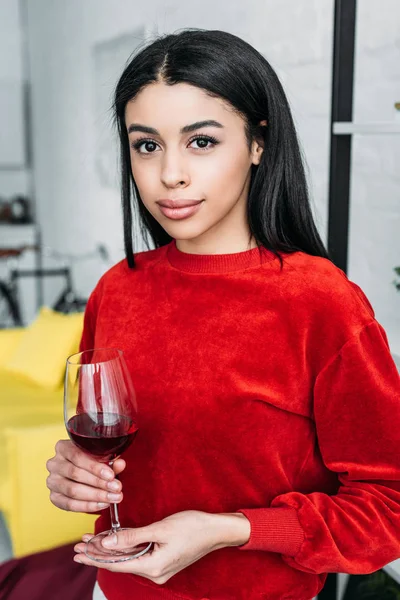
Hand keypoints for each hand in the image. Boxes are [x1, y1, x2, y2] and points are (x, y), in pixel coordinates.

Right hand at [46, 439, 124, 512]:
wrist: (80, 471)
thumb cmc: (90, 461)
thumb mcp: (100, 457)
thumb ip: (110, 460)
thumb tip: (120, 464)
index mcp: (63, 447)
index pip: (77, 456)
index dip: (95, 467)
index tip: (111, 475)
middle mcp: (54, 463)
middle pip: (75, 474)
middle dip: (99, 483)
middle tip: (116, 488)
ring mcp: (52, 481)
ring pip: (72, 490)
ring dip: (96, 496)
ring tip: (112, 497)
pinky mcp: (54, 497)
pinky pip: (69, 504)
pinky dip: (87, 506)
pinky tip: (102, 504)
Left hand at [73, 510, 250, 584]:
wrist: (217, 530)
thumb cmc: (192, 526)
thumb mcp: (160, 529)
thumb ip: (132, 537)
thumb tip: (107, 543)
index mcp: (153, 567)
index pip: (116, 564)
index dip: (95, 557)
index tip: (77, 551)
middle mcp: (154, 573)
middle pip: (119, 564)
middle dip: (98, 555)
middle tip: (77, 547)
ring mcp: (159, 568)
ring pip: (127, 560)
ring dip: (109, 551)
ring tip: (89, 544)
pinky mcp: (162, 561)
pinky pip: (137, 557)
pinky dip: (123, 550)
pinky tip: (113, 543)